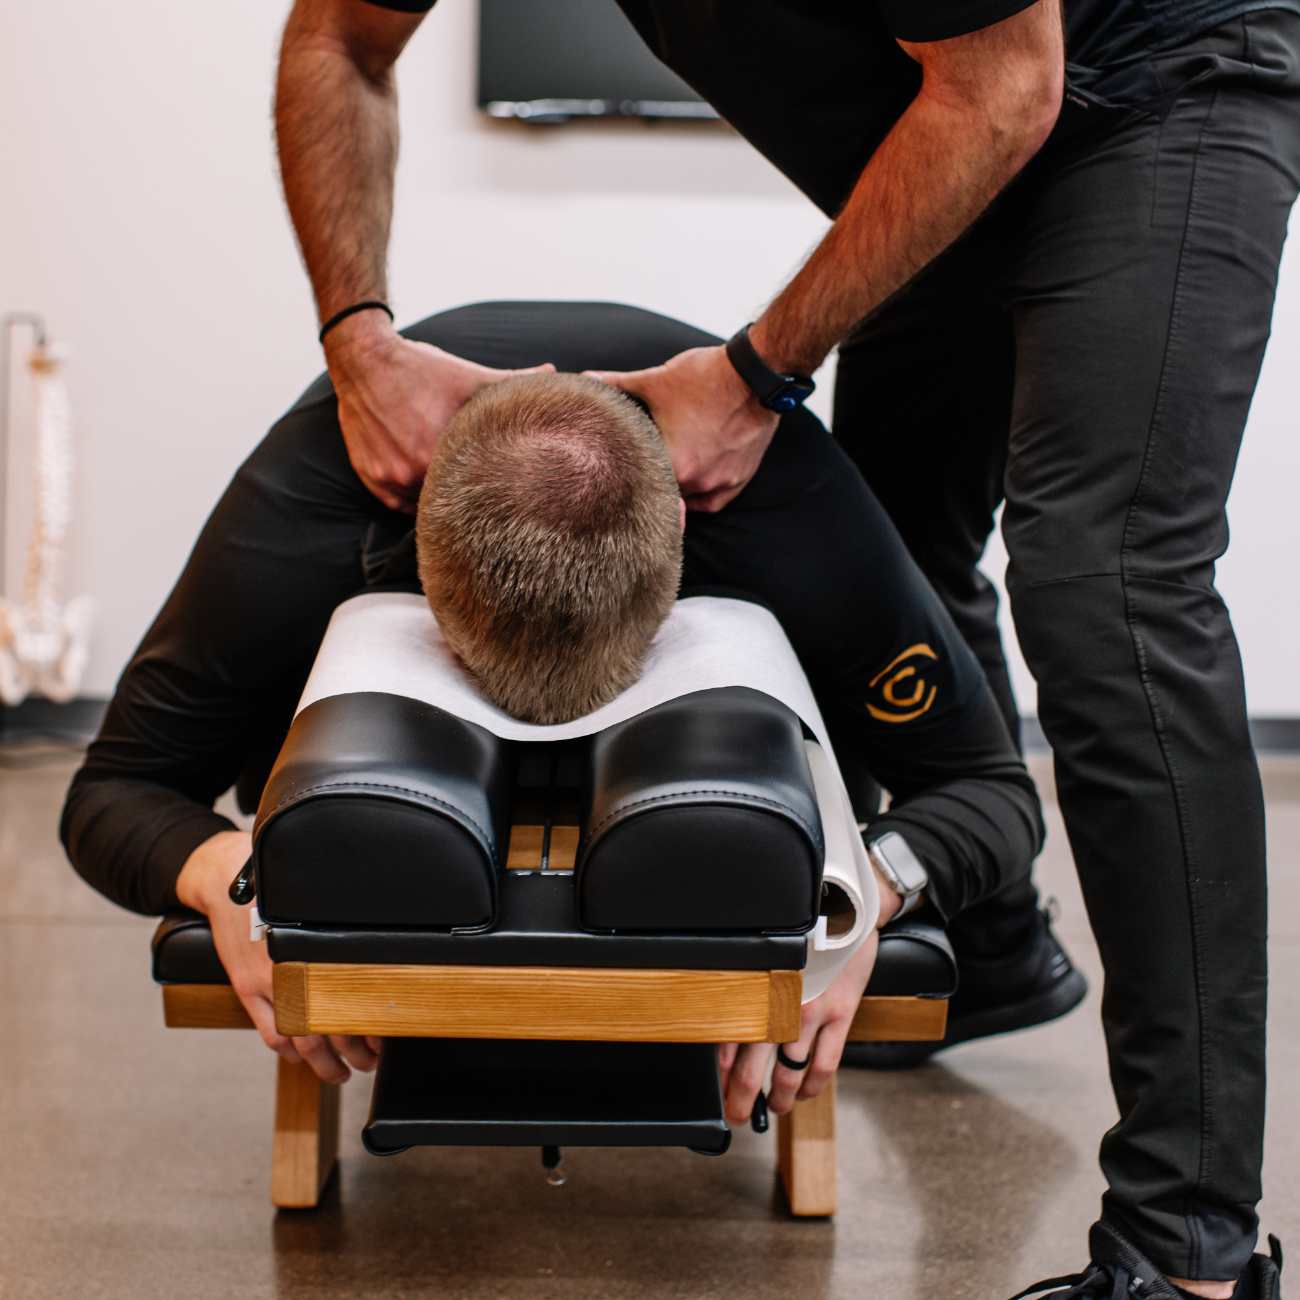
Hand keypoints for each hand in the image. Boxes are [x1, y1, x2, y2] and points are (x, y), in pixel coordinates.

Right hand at [175, 830, 379, 1083]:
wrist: (232, 885)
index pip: (354, 999)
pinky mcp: (247, 990)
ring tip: (340, 1073)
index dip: (373, 1025)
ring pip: (301, 1038)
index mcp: (321, 950)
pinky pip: (271, 1032)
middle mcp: (297, 968)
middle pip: (332, 1025)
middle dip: (355, 1051)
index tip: (387, 1038)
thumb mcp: (318, 912)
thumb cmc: (280, 895)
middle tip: (371, 1062)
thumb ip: (341, 941)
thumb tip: (374, 964)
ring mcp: (269, 983)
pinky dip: (289, 1051)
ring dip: (323, 1063)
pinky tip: (302, 1057)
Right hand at [325, 311, 554, 512]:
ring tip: (455, 490)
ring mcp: (390, 478)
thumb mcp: (470, 376)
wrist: (365, 361)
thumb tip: (553, 372)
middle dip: (465, 495)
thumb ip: (512, 381)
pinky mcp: (372, 479)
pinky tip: (428, 485)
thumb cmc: (421, 369)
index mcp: (442, 451)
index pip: (475, 485)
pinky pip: (399, 504)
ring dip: (437, 498)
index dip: (490, 486)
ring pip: (423, 504)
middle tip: (482, 493)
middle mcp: (413, 471)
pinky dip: (413, 497)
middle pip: (449, 499)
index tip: (501, 487)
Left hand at [586, 345, 778, 512]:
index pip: (638, 481)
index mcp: (671, 462)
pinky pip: (714, 501)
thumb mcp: (656, 380)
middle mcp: (695, 481)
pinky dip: (703, 494)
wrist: (755, 374)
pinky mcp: (739, 480)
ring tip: (668, 473)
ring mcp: (719, 483)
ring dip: (677, 488)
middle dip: (652, 482)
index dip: (627, 474)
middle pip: (663, 493)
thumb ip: (618, 384)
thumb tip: (588, 378)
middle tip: (642, 472)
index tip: (621, 470)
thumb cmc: (706, 377)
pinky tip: (692, 482)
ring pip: (688, 500)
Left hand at [716, 867, 905, 1122]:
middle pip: (754, 1065)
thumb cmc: (801, 928)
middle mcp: (781, 1002)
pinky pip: (825, 1063)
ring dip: (780, 1098)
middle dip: (742, 1097)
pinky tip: (805, 1094)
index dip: (720, 1071)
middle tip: (736, 1115)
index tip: (716, 1088)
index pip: (729, 1038)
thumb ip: (749, 982)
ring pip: (790, 1072)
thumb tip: (728, 1013)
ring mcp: (812, 1011)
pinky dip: (814, 1086)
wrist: (843, 905)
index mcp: (757, 986)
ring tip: (774, 1109)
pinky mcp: (840, 1014)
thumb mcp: (766, 951)